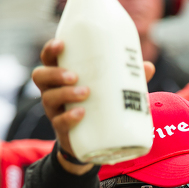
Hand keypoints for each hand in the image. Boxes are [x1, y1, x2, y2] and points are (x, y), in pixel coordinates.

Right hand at [32, 39, 154, 172]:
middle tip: (74, 76)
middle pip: (40, 76)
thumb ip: (126, 78)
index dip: (51, 49)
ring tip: (85, 93)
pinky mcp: (62, 130)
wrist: (93, 143)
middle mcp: (53, 91)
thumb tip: (148, 66)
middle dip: (55, 73)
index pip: (48, 58)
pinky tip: (81, 114)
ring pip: (48, 98)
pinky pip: (59, 123)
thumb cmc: (99, 107)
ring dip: (64, 94)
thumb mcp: (110, 90)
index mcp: (62, 76)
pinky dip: (69, 118)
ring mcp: (55, 111)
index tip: (62, 44)